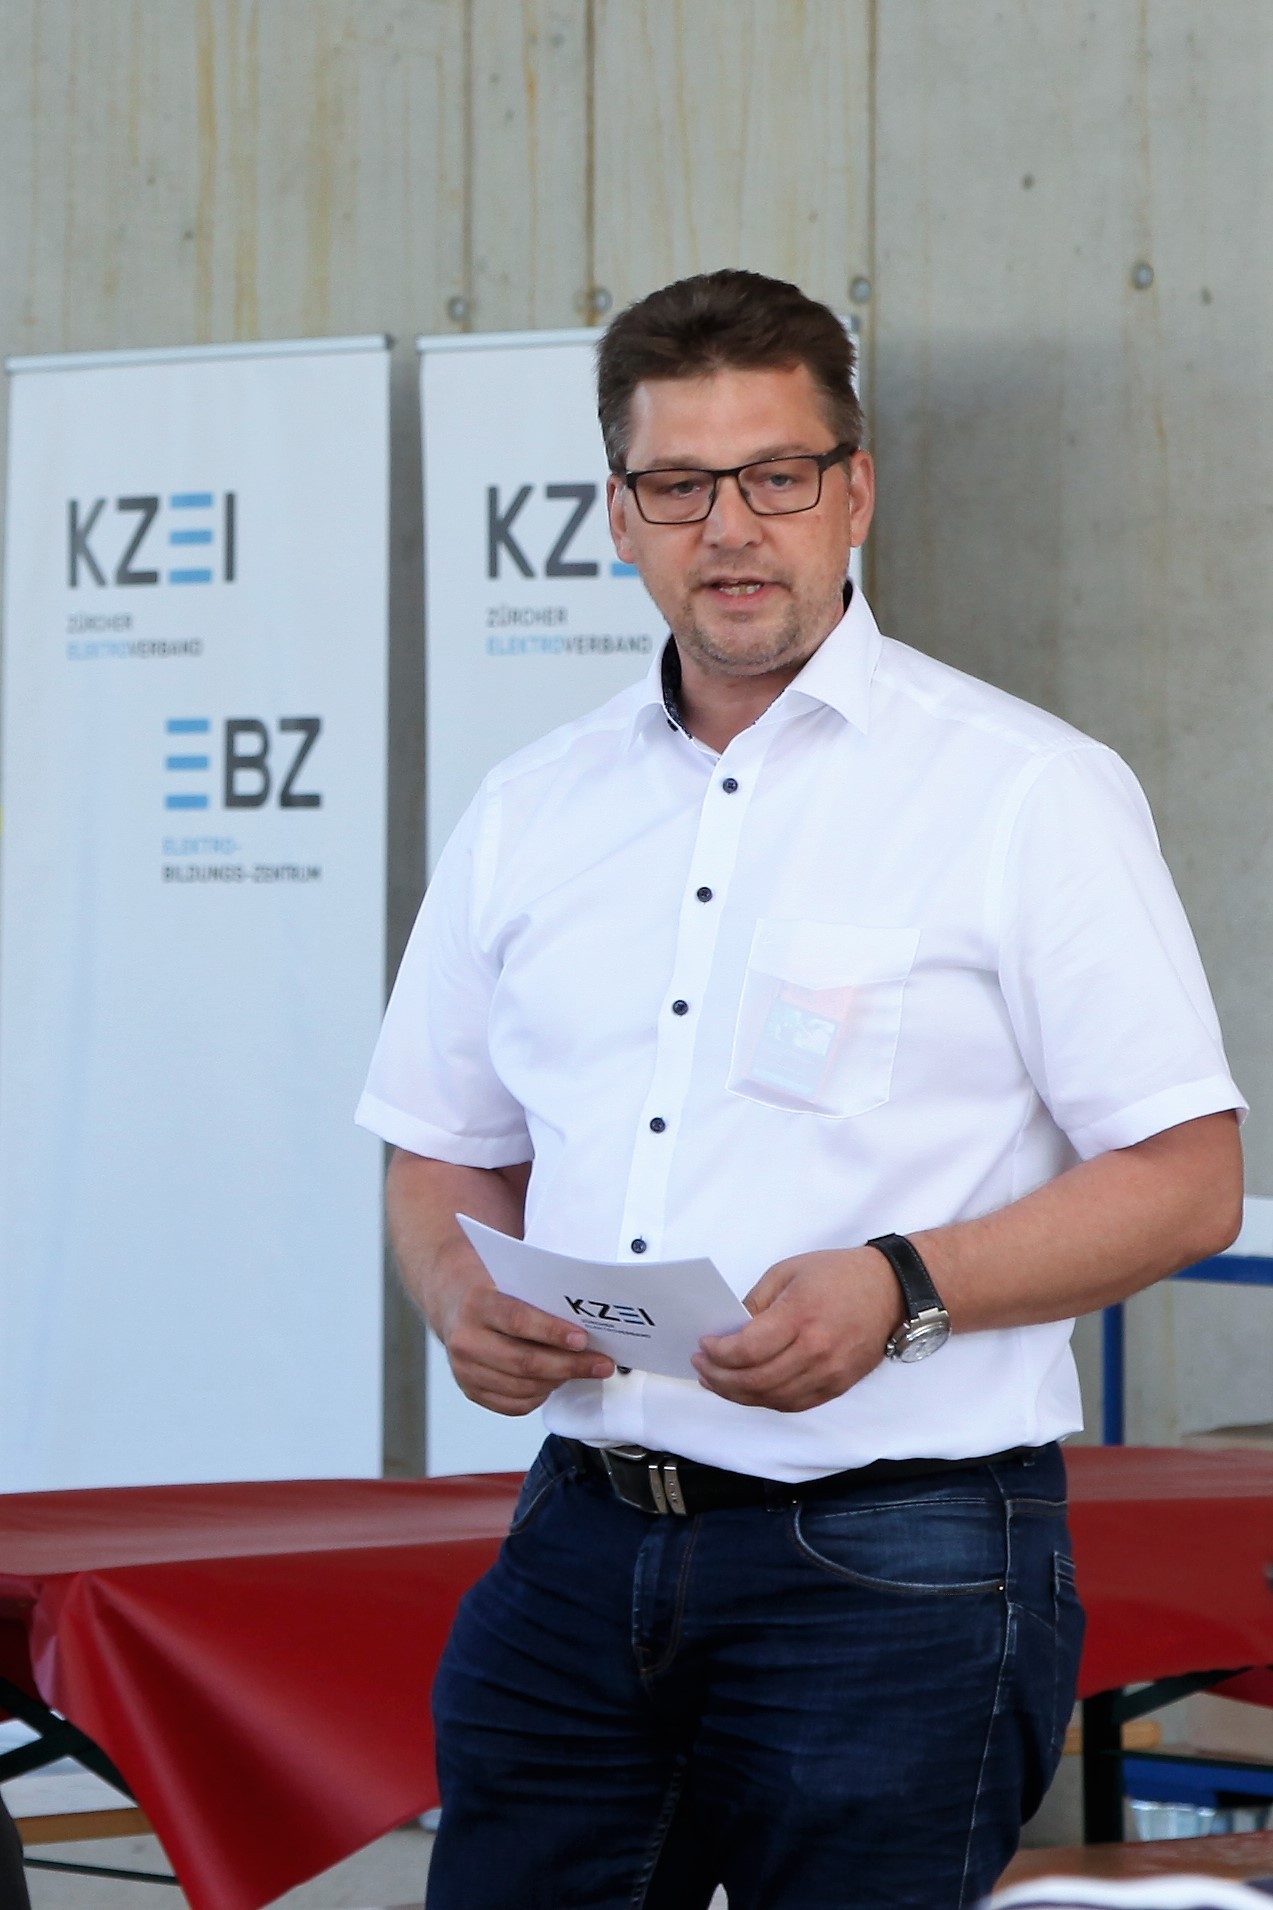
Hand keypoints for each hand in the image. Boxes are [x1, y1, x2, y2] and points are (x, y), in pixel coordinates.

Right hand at [435, 1262, 614, 1414]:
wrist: (453, 1301)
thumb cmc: (492, 1288)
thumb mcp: (510, 1277)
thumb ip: (540, 1293)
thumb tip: (588, 1312)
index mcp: (477, 1303)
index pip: (518, 1320)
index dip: (552, 1332)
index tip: (583, 1339)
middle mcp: (466, 1339)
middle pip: (523, 1361)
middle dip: (569, 1365)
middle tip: (600, 1363)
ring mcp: (465, 1369)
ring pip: (522, 1387)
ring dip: (558, 1381)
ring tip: (582, 1370)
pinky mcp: (470, 1390)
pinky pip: (513, 1404)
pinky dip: (539, 1396)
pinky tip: (554, 1382)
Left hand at [692, 1247, 904, 1412]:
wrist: (892, 1291)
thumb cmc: (839, 1275)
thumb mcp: (788, 1272)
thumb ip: (756, 1303)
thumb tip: (729, 1330)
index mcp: (800, 1316)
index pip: (748, 1349)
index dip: (718, 1353)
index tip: (704, 1346)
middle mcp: (816, 1350)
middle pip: (756, 1381)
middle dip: (720, 1378)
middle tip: (702, 1367)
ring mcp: (829, 1372)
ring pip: (772, 1398)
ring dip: (738, 1395)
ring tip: (718, 1382)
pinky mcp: (838, 1385)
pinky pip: (794, 1404)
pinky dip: (767, 1401)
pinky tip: (750, 1390)